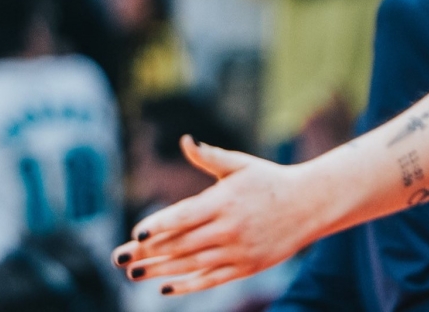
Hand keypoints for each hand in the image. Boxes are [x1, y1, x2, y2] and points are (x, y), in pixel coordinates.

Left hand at [112, 136, 307, 294]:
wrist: (309, 205)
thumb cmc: (269, 180)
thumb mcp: (240, 164)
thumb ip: (210, 157)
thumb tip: (186, 141)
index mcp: (224, 201)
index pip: (185, 216)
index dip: (160, 226)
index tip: (136, 234)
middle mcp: (229, 228)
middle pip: (181, 244)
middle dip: (148, 253)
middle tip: (119, 258)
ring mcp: (238, 250)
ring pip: (192, 264)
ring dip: (160, 271)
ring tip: (133, 273)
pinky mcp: (246, 267)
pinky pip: (212, 279)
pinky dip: (188, 285)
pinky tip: (165, 288)